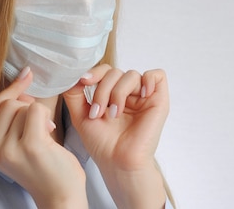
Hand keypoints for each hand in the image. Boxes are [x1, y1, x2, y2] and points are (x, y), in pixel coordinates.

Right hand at [0, 67, 87, 208]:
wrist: (59, 195)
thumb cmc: (41, 165)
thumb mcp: (14, 142)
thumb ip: (9, 117)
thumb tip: (22, 77)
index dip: (11, 89)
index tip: (26, 76)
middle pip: (6, 103)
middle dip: (26, 105)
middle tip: (40, 122)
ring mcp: (9, 149)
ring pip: (22, 106)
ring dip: (38, 114)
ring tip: (45, 133)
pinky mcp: (30, 145)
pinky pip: (36, 110)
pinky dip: (47, 116)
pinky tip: (51, 132)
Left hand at [63, 64, 168, 207]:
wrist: (117, 162)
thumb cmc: (102, 143)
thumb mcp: (80, 114)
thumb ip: (74, 93)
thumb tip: (75, 73)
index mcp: (112, 93)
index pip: (105, 71)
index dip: (94, 74)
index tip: (84, 83)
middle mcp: (128, 92)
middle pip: (116, 72)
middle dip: (103, 89)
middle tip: (99, 112)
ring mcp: (144, 96)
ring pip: (131, 74)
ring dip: (119, 92)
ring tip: (115, 114)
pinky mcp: (159, 100)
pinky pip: (157, 75)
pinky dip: (148, 81)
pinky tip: (140, 96)